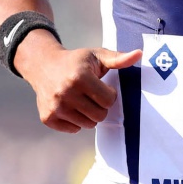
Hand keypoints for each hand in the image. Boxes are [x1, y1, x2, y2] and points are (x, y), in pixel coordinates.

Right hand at [21, 43, 141, 133]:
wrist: (43, 65)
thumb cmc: (76, 61)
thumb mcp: (97, 56)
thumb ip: (118, 58)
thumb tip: (139, 54)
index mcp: (79, 77)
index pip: (109, 100)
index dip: (109, 94)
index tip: (102, 86)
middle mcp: (65, 93)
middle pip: (100, 115)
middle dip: (100, 106)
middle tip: (92, 95)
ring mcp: (55, 107)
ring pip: (88, 124)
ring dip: (89, 114)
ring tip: (82, 100)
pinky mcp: (48, 118)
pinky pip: (74, 129)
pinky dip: (75, 121)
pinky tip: (70, 106)